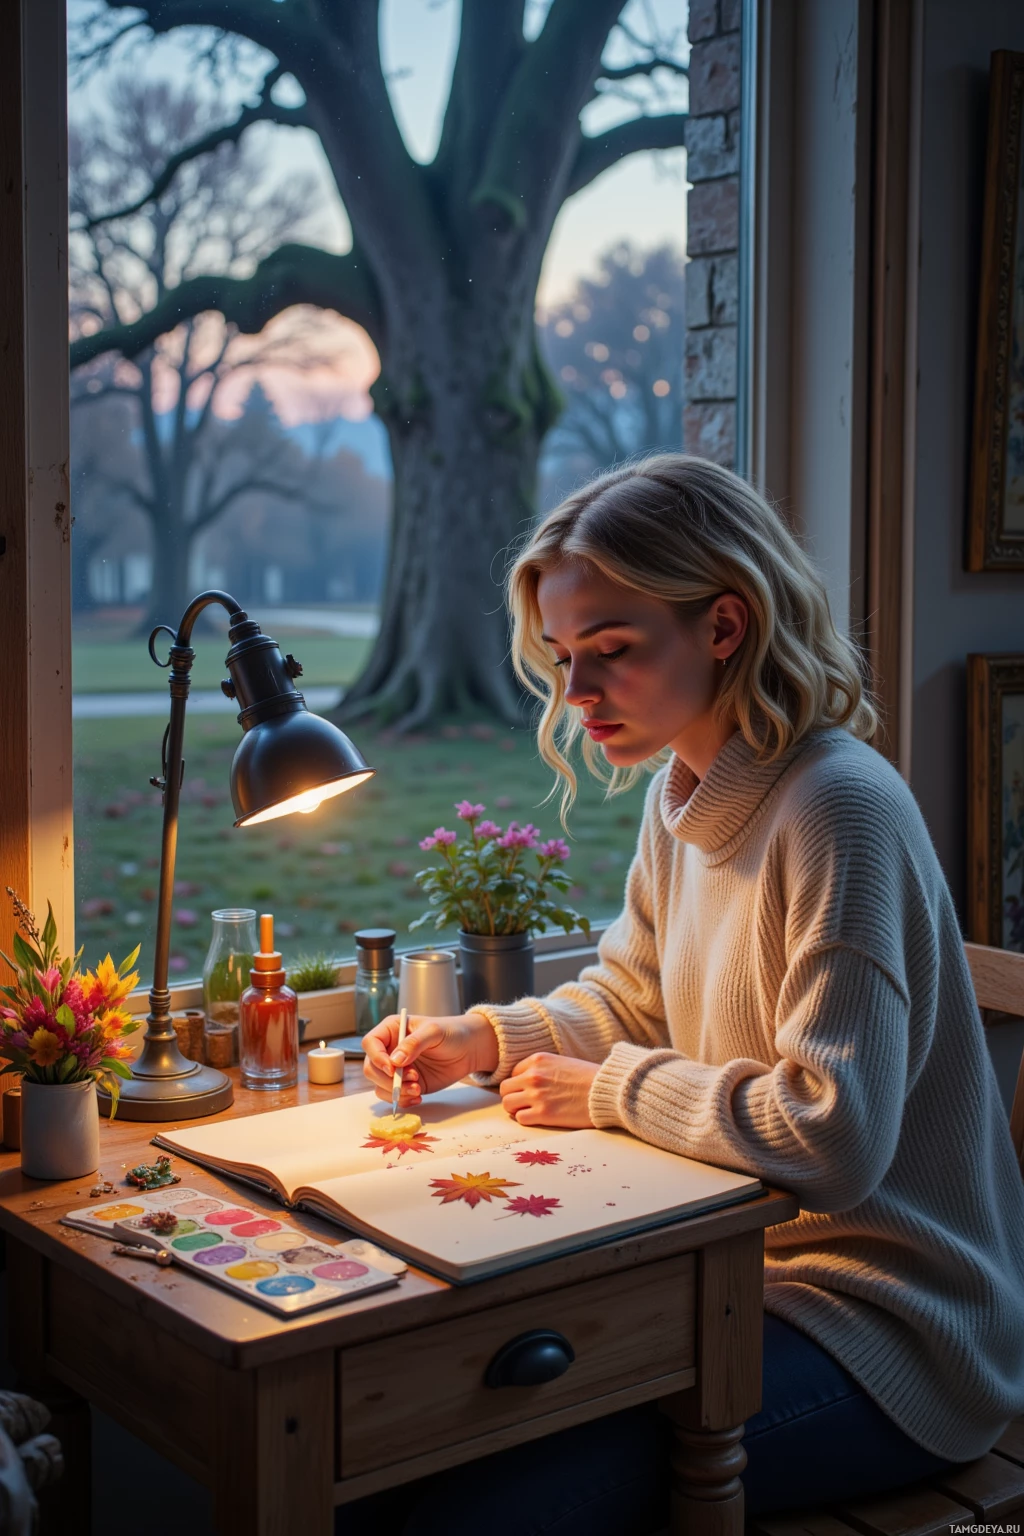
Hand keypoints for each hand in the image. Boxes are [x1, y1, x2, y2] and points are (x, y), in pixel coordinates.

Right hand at [362, 1012, 498, 1105]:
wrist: (469, 1049)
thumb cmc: (451, 1032)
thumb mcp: (434, 1032)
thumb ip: (414, 1043)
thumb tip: (394, 1061)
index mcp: (392, 1030)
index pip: (370, 1043)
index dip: (377, 1057)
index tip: (392, 1068)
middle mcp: (389, 1050)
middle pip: (371, 1068)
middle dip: (388, 1079)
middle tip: (412, 1079)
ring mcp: (396, 1069)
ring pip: (379, 1085)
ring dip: (396, 1091)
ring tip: (418, 1089)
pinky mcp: (405, 1084)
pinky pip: (393, 1096)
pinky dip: (402, 1100)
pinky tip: (418, 1097)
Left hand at [498, 1052, 597, 1127]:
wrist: (606, 1091)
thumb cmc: (588, 1077)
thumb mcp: (561, 1062)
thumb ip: (541, 1069)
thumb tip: (525, 1081)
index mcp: (537, 1060)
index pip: (512, 1073)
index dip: (519, 1083)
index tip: (528, 1090)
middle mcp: (533, 1076)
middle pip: (505, 1089)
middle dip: (513, 1096)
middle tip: (525, 1103)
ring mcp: (537, 1095)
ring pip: (507, 1104)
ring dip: (516, 1109)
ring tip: (530, 1111)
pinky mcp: (543, 1114)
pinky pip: (520, 1118)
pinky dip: (526, 1120)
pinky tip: (538, 1118)